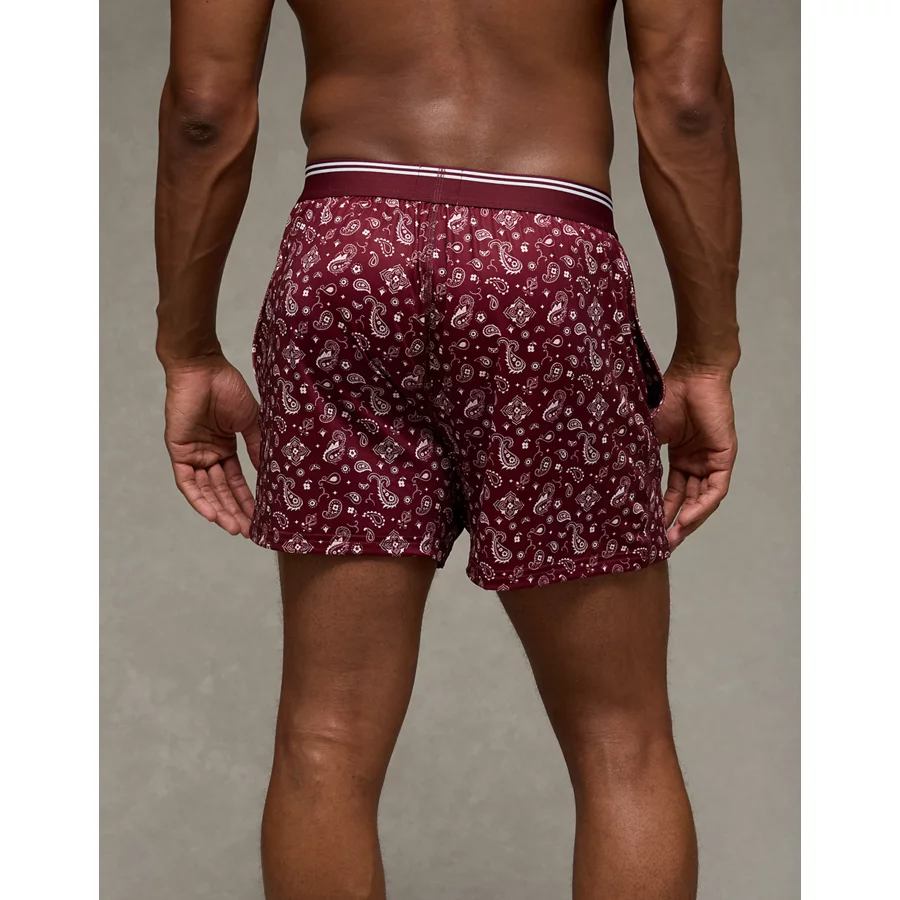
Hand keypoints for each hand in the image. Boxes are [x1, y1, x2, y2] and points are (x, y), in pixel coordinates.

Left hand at [163, 356, 260, 536]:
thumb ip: (257, 448)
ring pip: (205, 491)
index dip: (248, 500)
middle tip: (249, 532)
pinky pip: (187, 483)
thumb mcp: (251, 422)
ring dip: (219, 511)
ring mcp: (193, 454)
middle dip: (235, 512)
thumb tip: (270, 473)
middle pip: (221, 491)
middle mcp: (208, 454)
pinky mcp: (179, 451)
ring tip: (234, 528)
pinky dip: (199, 500)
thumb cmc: (227, 388)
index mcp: (225, 448)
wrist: (203, 368)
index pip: (236, 482)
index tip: (262, 518)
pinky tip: (214, 514)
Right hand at [653, 366, 737, 550]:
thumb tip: (614, 479)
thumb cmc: (669, 395)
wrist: (693, 374)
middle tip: (659, 545)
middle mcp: (695, 462)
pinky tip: (686, 520)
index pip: (670, 492)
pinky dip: (701, 507)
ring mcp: (710, 461)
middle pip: (686, 501)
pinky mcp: (723, 458)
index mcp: (678, 457)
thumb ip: (638, 455)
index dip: (659, 512)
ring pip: (701, 500)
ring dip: (687, 521)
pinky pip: (714, 491)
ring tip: (671, 539)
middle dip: (673, 524)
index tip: (645, 530)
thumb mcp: (647, 433)